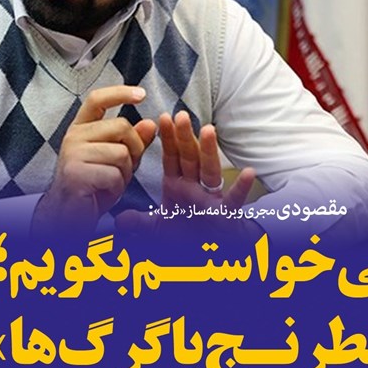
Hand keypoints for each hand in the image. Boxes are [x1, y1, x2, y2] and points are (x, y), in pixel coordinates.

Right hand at [31, 85, 157, 236]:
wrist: (68, 216)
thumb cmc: (93, 187)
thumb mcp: (116, 161)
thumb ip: (132, 142)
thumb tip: (151, 123)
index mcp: (81, 129)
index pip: (97, 100)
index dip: (120, 93)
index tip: (141, 93)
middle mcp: (73, 136)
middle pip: (121, 127)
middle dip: (134, 149)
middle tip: (123, 169)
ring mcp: (72, 154)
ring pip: (121, 153)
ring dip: (124, 173)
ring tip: (109, 183)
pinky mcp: (75, 173)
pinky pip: (113, 175)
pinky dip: (115, 188)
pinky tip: (102, 193)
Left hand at [117, 111, 260, 238]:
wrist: (209, 252)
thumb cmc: (186, 234)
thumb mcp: (159, 228)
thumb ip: (140, 222)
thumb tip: (119, 220)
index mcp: (177, 186)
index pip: (171, 157)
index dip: (167, 138)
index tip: (162, 118)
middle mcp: (194, 187)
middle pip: (190, 158)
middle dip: (185, 137)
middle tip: (181, 115)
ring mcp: (211, 198)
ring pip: (210, 170)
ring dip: (210, 151)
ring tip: (208, 130)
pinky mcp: (226, 214)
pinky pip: (234, 200)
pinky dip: (241, 188)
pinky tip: (248, 172)